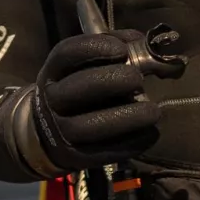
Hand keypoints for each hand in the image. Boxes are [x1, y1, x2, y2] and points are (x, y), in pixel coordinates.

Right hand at [32, 28, 182, 170]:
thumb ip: (112, 49)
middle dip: (112, 80)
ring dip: (127, 118)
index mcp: (54, 71)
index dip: (96, 47)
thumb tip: (145, 41)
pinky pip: (104, 153)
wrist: (45, 133)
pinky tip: (150, 133)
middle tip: (139, 79)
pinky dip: (131, 143)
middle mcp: (53, 99)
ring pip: (91, 125)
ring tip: (154, 111)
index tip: (123, 50)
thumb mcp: (81, 66)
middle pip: (79, 87)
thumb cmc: (76, 90)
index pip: (68, 53)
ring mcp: (62, 131)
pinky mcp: (76, 157)